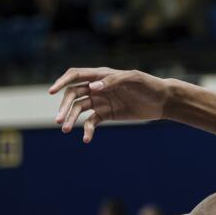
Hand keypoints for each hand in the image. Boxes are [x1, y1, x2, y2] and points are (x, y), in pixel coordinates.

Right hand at [49, 67, 170, 142]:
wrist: (163, 101)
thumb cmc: (149, 85)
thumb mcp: (133, 79)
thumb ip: (113, 81)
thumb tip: (92, 87)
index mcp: (101, 75)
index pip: (76, 76)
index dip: (62, 82)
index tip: (52, 92)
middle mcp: (97, 87)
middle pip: (73, 95)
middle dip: (64, 106)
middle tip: (59, 120)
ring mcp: (100, 101)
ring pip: (78, 109)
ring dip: (71, 119)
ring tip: (66, 130)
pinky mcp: (106, 114)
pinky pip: (91, 122)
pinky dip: (87, 130)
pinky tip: (86, 139)